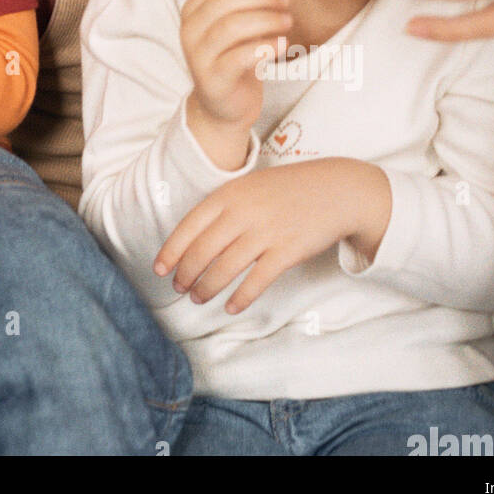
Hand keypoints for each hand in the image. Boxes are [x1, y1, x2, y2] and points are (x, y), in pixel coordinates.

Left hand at [153, 159, 390, 312]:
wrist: (334, 189)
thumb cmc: (286, 189)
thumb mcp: (248, 186)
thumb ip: (223, 207)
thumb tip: (194, 238)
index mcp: (229, 193)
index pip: (190, 225)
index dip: (172, 250)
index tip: (159, 269)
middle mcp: (243, 212)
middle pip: (203, 250)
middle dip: (187, 273)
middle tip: (179, 288)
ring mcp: (266, 232)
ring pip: (226, 268)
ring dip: (208, 287)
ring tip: (198, 298)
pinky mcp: (287, 251)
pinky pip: (257, 280)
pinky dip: (241, 297)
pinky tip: (231, 307)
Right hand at [179, 0, 291, 158]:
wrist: (223, 105)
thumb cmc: (233, 57)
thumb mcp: (235, 24)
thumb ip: (245, 1)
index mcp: (193, 8)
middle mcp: (189, 29)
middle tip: (286, 2)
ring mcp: (198, 55)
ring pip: (232, 26)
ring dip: (267, 19)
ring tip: (288, 22)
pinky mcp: (213, 79)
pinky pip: (239, 57)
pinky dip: (266, 47)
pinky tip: (283, 44)